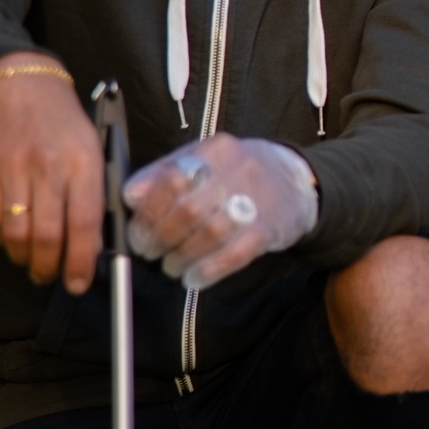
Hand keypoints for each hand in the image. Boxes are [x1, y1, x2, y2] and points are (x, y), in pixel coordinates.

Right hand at [0, 51, 102, 294]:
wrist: (19, 82)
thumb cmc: (63, 122)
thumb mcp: (92, 149)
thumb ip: (93, 194)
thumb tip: (91, 246)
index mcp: (83, 161)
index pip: (85, 224)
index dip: (81, 262)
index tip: (78, 283)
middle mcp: (48, 165)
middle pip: (48, 235)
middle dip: (50, 267)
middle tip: (51, 276)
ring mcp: (12, 166)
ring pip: (16, 233)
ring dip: (23, 257)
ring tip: (31, 262)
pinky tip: (9, 238)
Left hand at [123, 133, 318, 289]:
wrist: (298, 181)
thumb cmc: (240, 174)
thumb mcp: (205, 160)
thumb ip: (165, 174)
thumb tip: (131, 196)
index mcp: (212, 151)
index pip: (168, 179)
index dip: (146, 211)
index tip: (137, 229)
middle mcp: (235, 171)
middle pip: (186, 210)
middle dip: (160, 238)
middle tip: (150, 251)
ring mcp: (254, 201)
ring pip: (209, 234)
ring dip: (181, 257)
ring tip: (171, 265)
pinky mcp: (269, 230)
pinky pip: (234, 255)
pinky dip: (208, 270)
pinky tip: (194, 278)